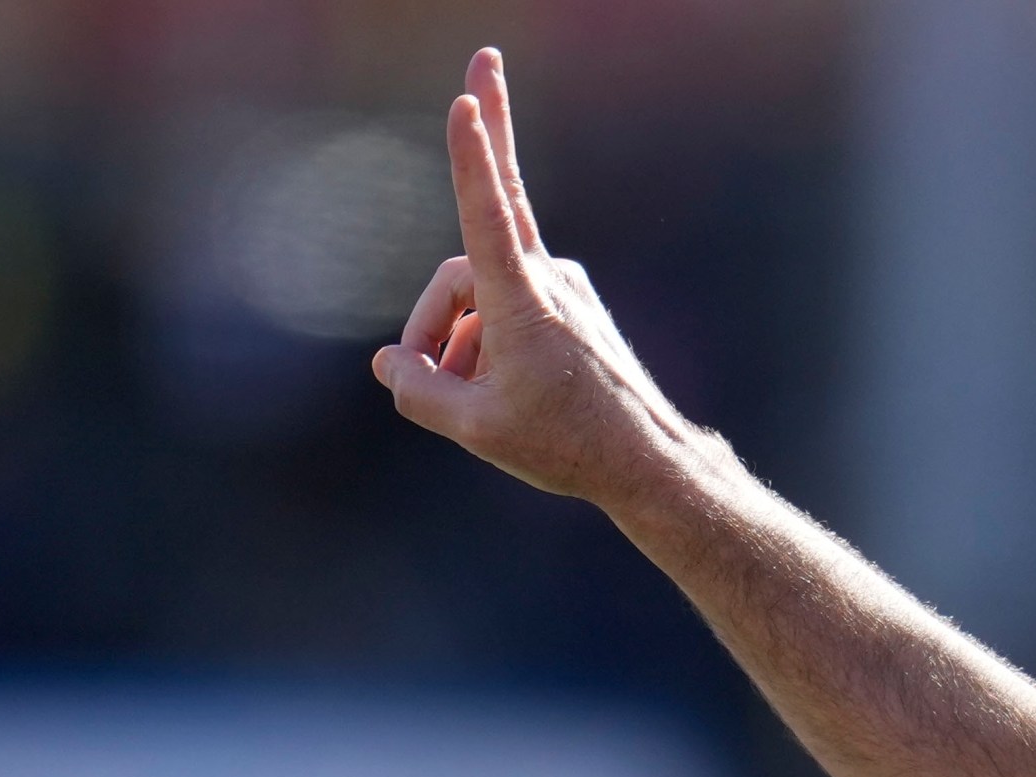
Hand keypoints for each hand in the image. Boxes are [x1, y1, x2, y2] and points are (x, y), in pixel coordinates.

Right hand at [372, 48, 689, 504]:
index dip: (474, 154)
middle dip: (470, 184)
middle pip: (474, 235)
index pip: (489, 212)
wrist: (645, 463)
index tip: (468, 99)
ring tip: (466, 398)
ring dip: (456, 337)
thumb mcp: (473, 428)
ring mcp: (561, 286)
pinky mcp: (569, 303)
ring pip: (477, 293)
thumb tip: (390, 362)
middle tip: (486, 54)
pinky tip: (492, 389)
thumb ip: (417, 390)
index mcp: (524, 300)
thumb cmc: (565, 446)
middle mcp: (546, 279)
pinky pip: (504, 307)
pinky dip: (484, 341)